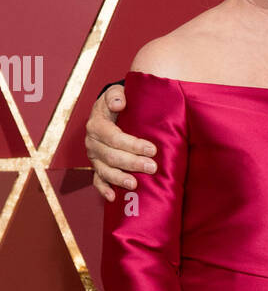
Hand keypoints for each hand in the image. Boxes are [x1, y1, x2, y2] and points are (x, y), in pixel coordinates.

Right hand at [85, 85, 157, 201]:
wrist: (110, 111)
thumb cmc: (117, 102)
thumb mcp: (116, 92)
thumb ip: (116, 95)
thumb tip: (120, 103)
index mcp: (96, 124)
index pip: (114, 137)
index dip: (132, 144)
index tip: (152, 149)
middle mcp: (92, 142)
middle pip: (111, 156)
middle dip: (132, 163)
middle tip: (152, 167)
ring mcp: (94, 157)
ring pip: (104, 170)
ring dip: (119, 178)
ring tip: (135, 184)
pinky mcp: (97, 167)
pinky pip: (98, 180)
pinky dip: (104, 190)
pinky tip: (112, 198)